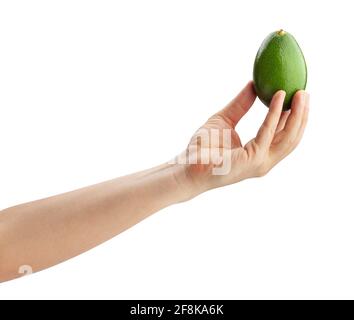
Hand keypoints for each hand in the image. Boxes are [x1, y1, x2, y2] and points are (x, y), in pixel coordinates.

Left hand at [179, 81, 308, 196]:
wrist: (188, 165)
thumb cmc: (204, 147)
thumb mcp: (225, 120)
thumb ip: (240, 105)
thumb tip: (253, 85)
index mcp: (259, 153)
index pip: (284, 136)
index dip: (294, 117)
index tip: (298, 97)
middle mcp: (264, 160)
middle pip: (292, 137)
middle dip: (301, 115)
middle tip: (304, 93)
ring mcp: (259, 162)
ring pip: (287, 137)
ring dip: (296, 114)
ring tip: (299, 93)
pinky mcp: (252, 160)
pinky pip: (267, 133)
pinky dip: (274, 114)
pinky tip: (278, 97)